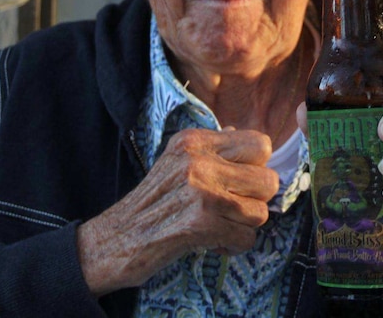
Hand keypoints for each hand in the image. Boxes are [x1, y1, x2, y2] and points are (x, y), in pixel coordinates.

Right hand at [76, 128, 279, 295]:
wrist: (115, 240)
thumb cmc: (150, 204)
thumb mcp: (175, 162)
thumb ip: (211, 149)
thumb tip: (242, 135)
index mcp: (194, 141)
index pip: (259, 144)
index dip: (257, 168)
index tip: (240, 182)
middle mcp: (199, 161)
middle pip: (268, 180)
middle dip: (255, 201)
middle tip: (233, 209)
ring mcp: (201, 191)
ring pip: (260, 212)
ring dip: (243, 227)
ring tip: (221, 226)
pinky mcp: (201, 223)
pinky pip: (245, 238)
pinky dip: (232, 246)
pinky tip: (212, 242)